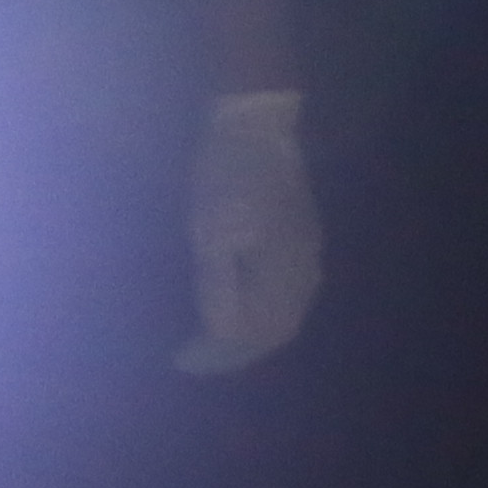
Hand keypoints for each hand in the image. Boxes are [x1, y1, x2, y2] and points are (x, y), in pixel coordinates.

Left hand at [173, 90, 322, 374]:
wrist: (256, 128)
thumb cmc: (227, 179)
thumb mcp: (212, 234)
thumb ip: (219, 289)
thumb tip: (221, 336)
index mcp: (285, 271)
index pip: (258, 333)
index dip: (220, 355)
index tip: (181, 360)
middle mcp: (305, 269)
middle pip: (277, 329)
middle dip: (235, 350)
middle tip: (193, 356)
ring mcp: (307, 253)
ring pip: (284, 312)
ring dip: (249, 332)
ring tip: (211, 339)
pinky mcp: (301, 239)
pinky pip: (285, 292)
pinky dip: (259, 310)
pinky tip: (237, 305)